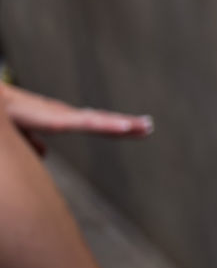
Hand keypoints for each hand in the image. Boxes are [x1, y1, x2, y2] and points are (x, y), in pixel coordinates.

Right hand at [2, 82, 152, 142]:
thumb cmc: (1, 116)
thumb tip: (43, 153)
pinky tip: (123, 128)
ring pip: (96, 122)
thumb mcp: (18, 134)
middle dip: (125, 125)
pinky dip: (103, 125)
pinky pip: (81, 123)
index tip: (137, 129)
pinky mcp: (52, 118)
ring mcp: (58, 115)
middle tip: (150, 126)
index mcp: (56, 119)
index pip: (92, 124)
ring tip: (143, 126)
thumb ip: (32, 142)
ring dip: (119, 124)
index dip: (113, 126)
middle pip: (100, 122)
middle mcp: (61, 114)